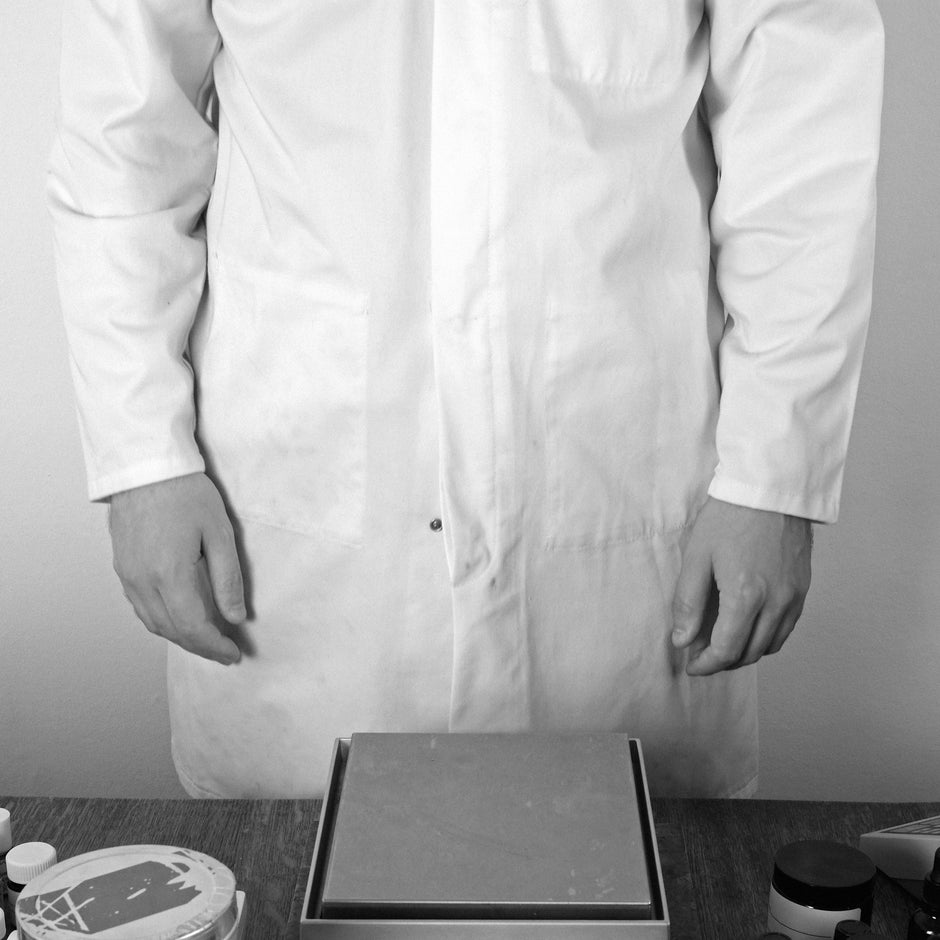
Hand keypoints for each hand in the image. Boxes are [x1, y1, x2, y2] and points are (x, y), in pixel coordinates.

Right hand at [108, 472, 246, 664]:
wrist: (146, 468)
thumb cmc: (186, 493)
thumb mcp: (220, 533)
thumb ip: (228, 578)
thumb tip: (235, 617)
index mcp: (169, 574)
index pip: (193, 627)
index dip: (214, 646)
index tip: (234, 654)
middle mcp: (142, 581)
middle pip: (171, 631)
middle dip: (200, 647)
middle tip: (225, 652)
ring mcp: (127, 575)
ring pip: (152, 623)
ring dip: (180, 637)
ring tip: (206, 639)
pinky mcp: (122, 567)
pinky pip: (141, 607)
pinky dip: (162, 621)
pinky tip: (179, 618)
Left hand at [671, 497, 811, 675]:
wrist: (769, 488)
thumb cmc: (729, 517)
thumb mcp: (697, 557)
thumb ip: (688, 602)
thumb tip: (682, 640)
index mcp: (745, 596)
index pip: (726, 650)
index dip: (706, 664)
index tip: (691, 664)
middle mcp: (775, 603)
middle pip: (749, 653)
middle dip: (723, 662)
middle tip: (702, 655)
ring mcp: (794, 597)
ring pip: (771, 645)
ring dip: (745, 652)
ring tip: (722, 643)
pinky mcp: (803, 588)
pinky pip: (786, 628)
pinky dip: (766, 637)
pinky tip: (748, 626)